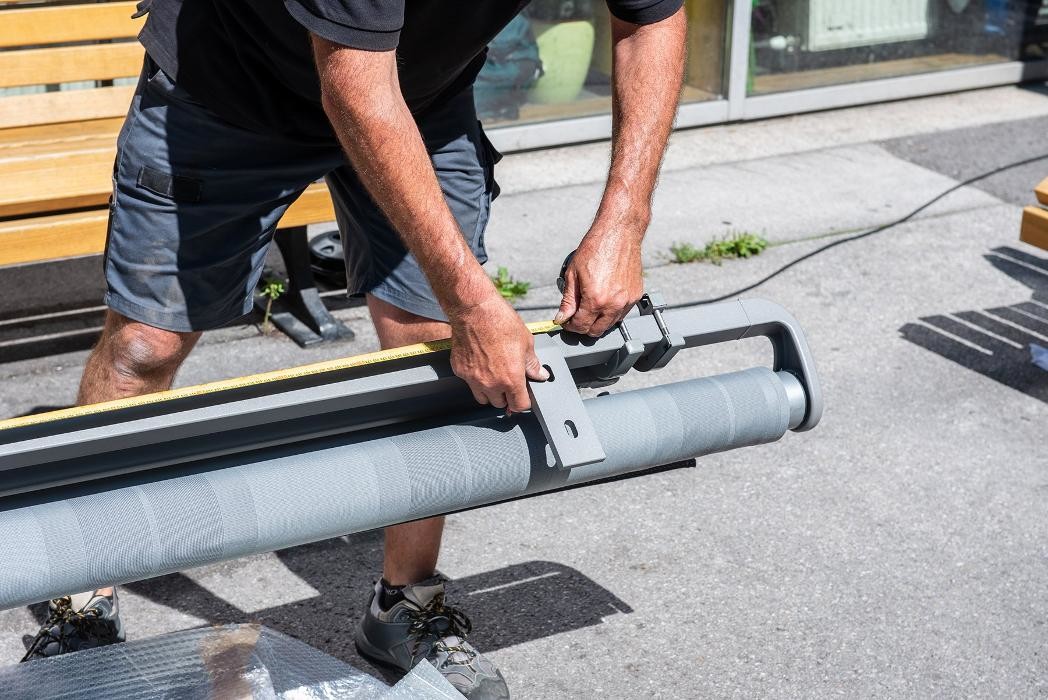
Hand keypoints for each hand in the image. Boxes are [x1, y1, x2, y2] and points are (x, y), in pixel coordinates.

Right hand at [449, 294, 548, 412]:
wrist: (474, 310)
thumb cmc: (500, 322)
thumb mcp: (526, 342)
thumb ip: (532, 364)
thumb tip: (539, 374)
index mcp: (511, 378)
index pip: (519, 406)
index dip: (523, 402)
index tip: (523, 397)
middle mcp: (491, 383)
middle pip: (500, 404)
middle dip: (506, 396)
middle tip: (509, 382)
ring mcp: (473, 379)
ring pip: (483, 398)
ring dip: (490, 393)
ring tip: (495, 377)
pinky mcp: (460, 371)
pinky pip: (469, 383)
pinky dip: (475, 379)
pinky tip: (481, 364)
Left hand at [555, 231, 643, 336]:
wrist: (619, 233)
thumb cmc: (596, 248)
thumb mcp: (573, 274)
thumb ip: (568, 300)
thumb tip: (562, 317)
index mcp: (595, 299)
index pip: (581, 326)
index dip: (570, 326)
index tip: (566, 321)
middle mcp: (613, 304)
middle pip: (597, 331)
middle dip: (584, 327)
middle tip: (576, 316)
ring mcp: (627, 301)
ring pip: (611, 324)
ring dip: (599, 320)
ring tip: (590, 305)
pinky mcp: (636, 295)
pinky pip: (623, 313)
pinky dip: (612, 312)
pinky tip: (604, 300)